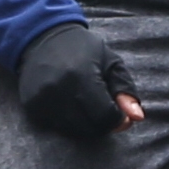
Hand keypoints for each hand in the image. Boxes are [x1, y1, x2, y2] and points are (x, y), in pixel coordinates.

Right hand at [13, 20, 142, 140]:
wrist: (42, 38)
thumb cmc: (82, 49)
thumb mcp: (111, 62)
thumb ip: (125, 90)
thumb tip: (137, 117)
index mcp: (82, 76)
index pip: (105, 116)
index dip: (118, 120)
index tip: (121, 115)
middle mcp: (59, 89)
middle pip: (89, 127)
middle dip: (102, 123)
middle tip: (104, 108)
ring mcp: (42, 99)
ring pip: (73, 130)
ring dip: (85, 123)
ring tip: (86, 103)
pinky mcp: (31, 105)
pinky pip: (55, 126)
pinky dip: (67, 121)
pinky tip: (69, 103)